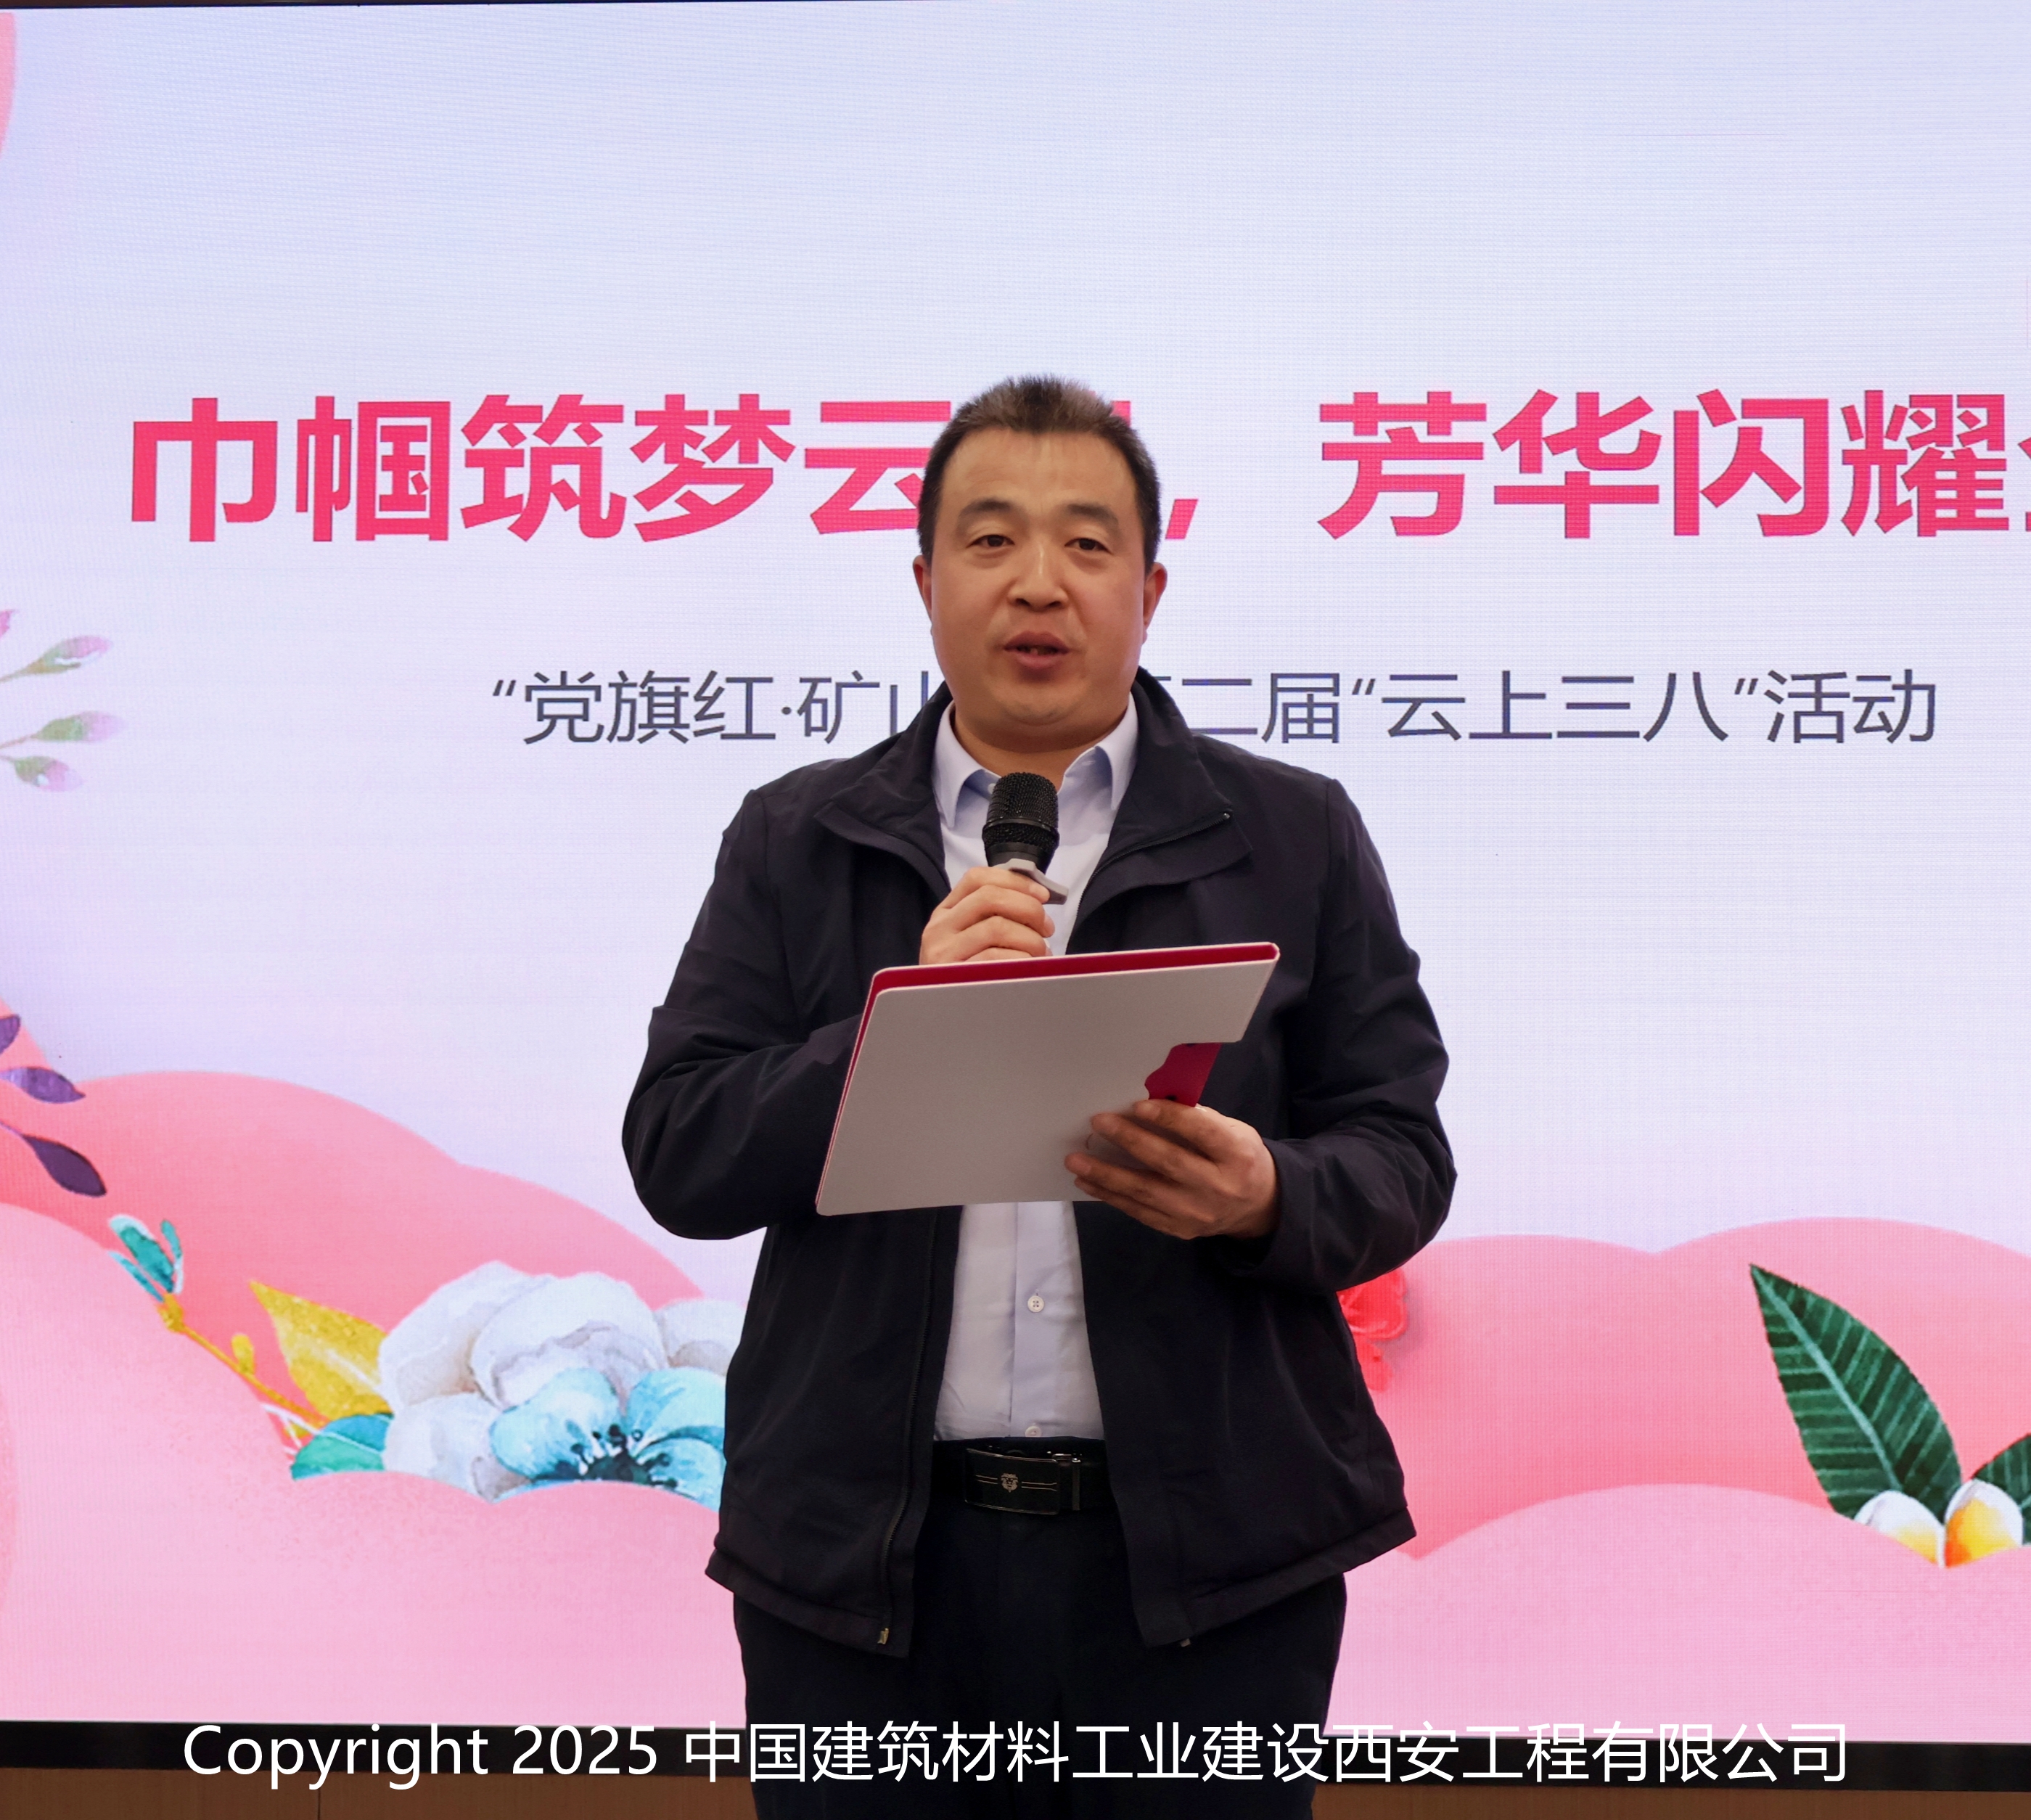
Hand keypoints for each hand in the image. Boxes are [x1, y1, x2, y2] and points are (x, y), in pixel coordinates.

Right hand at [919, 865, 1054, 964]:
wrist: (940, 1021)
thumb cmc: (966, 977)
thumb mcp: (972, 942)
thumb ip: (996, 918)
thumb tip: (1039, 900)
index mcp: (946, 913)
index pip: (978, 878)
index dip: (1015, 881)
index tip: (1042, 895)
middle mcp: (939, 928)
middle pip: (990, 897)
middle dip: (1029, 909)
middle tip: (1047, 928)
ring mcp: (943, 952)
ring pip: (997, 927)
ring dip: (1030, 939)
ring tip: (1040, 954)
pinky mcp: (953, 977)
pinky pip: (997, 960)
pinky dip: (1023, 961)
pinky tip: (1029, 970)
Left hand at [1066, 1100, 1279, 1241]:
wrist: (1257, 1206)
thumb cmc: (1238, 1157)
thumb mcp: (1234, 1131)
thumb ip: (1199, 1120)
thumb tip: (1151, 1105)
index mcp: (1236, 1154)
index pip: (1202, 1133)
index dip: (1170, 1118)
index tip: (1137, 1105)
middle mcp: (1218, 1186)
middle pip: (1169, 1162)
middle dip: (1130, 1140)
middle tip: (1097, 1123)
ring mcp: (1197, 1212)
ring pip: (1147, 1192)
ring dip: (1107, 1175)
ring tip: (1076, 1160)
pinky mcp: (1180, 1229)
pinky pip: (1140, 1212)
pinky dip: (1112, 1196)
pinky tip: (1089, 1182)